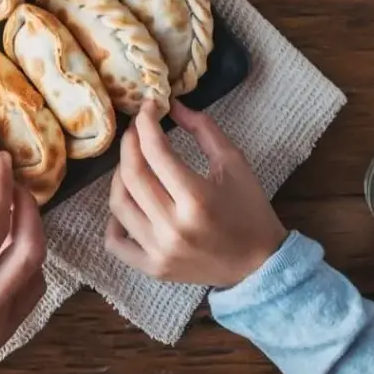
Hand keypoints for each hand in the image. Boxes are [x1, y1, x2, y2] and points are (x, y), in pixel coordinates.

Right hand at [0, 153, 46, 373]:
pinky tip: (11, 253)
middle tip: (17, 185)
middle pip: (33, 249)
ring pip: (38, 272)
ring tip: (16, 213)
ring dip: (34, 237)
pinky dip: (30, 266)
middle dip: (31, 209)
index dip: (2, 188)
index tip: (2, 162)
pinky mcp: (1, 337)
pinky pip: (30, 295)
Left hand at [105, 100, 287, 287]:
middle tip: (136, 129)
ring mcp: (160, 251)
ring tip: (131, 162)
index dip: (147, 122)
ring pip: (119, 204)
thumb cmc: (250, 210)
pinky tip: (127, 203)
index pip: (156, 152)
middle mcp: (173, 226)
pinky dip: (113, 222)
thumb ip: (203, 129)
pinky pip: (115, 243)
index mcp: (197, 198)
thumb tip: (172, 105)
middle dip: (130, 143)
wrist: (260, 265)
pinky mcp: (153, 268)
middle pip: (132, 175)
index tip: (148, 107)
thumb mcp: (234, 163)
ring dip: (119, 176)